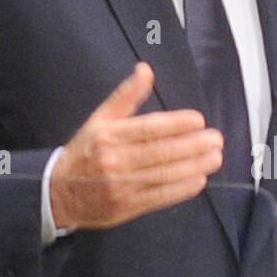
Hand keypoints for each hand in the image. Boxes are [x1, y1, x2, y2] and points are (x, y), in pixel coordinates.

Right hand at [49, 62, 222, 229]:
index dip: (176, 124)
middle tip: (216, 139)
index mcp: (109, 136)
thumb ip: (126, 96)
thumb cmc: (85, 152)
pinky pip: (160, 197)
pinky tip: (199, 180)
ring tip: (215, 157)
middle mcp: (115, 161)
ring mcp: (122, 186)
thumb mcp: (100, 119)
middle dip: (193, 145)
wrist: (60, 193)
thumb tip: (146, 70)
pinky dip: (181, 189)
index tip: (198, 120)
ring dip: (194, 166)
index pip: (148, 128)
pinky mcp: (128, 207)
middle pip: (161, 152)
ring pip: (164, 175)